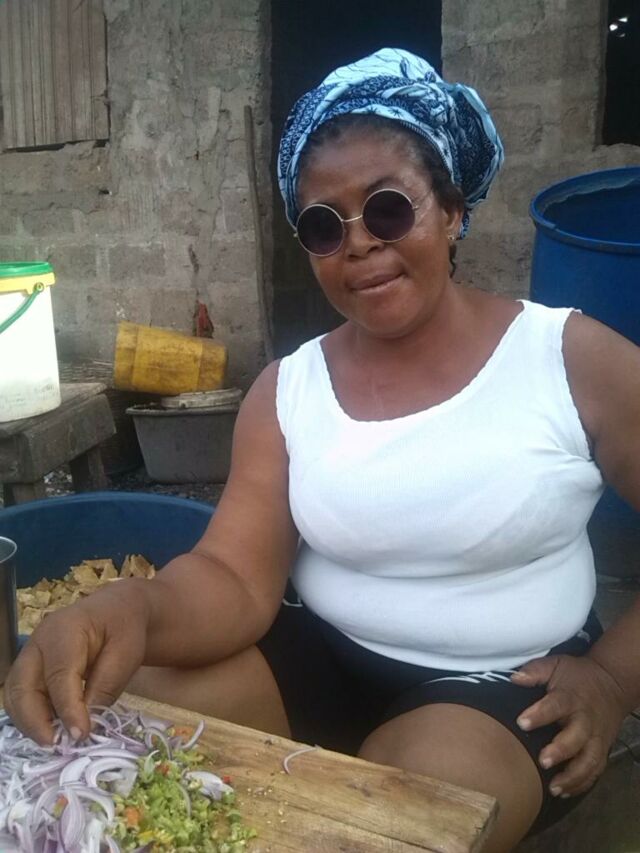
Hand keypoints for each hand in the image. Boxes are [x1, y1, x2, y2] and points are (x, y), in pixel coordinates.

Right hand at [3, 581, 149, 744]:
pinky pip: (22, 696)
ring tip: (55, 742)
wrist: (117, 610)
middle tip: (57, 745)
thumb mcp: (127, 652)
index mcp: (65, 629)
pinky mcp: (30, 668)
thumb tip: (84, 723)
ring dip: (30, 722)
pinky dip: (31, 716)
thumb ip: (106, 685)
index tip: (80, 735)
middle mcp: (39, 641)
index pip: (59, 674)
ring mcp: (30, 654)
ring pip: (15, 694)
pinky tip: (52, 729)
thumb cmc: (124, 628)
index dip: (67, 708)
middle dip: (35, 720)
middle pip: (22, 685)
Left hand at [511, 655, 626, 796]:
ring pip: (589, 760)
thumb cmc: (576, 676)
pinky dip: (582, 784)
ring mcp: (596, 737)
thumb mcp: (556, 665)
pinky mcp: (602, 749)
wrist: (612, 683)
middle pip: (576, 738)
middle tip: (542, 761)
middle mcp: (585, 720)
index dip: (539, 714)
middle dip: (561, 751)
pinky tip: (564, 792)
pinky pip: (595, 770)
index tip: (522, 723)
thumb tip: (514, 678)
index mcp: (571, 697)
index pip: (555, 705)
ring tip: (553, 788)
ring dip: (573, 776)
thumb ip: (535, 671)